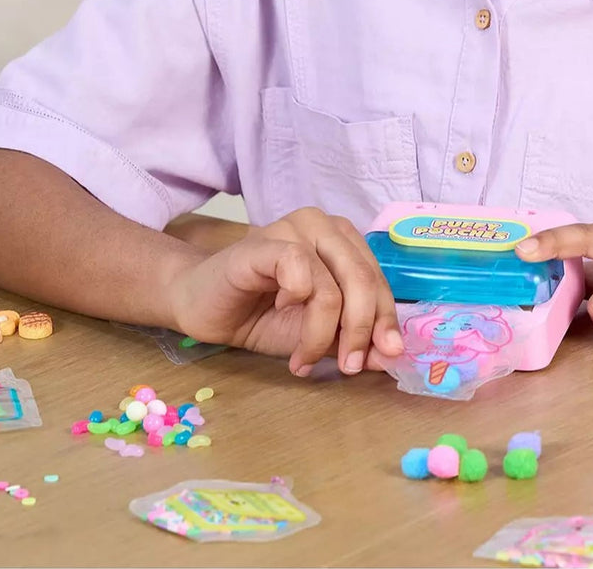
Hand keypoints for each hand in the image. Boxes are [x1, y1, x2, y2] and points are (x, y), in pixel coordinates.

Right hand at [165, 207, 402, 375]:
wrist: (202, 307)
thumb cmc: (261, 315)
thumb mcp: (317, 334)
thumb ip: (351, 339)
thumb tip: (390, 357)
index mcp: (342, 241)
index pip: (378, 281)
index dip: (385, 321)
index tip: (385, 359)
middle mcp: (323, 226)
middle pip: (363, 281)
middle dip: (360, 332)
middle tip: (348, 366)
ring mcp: (293, 228)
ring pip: (333, 285)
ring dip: (323, 333)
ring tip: (303, 358)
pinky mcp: (264, 243)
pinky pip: (299, 272)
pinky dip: (297, 305)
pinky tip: (279, 310)